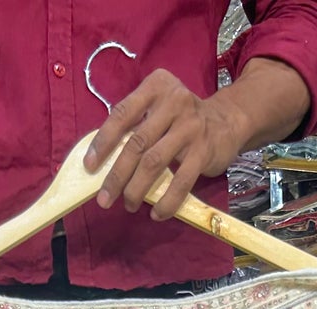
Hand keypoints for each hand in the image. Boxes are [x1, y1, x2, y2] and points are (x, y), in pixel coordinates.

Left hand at [85, 69, 242, 222]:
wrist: (227, 120)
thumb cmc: (181, 119)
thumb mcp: (158, 109)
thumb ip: (135, 124)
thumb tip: (103, 159)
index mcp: (155, 87)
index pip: (122, 114)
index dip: (103, 142)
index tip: (89, 166)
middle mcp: (174, 102)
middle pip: (136, 143)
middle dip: (117, 175)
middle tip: (105, 198)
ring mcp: (190, 126)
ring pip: (154, 163)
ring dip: (137, 190)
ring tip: (129, 205)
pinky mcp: (204, 150)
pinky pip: (180, 181)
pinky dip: (166, 201)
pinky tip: (156, 213)